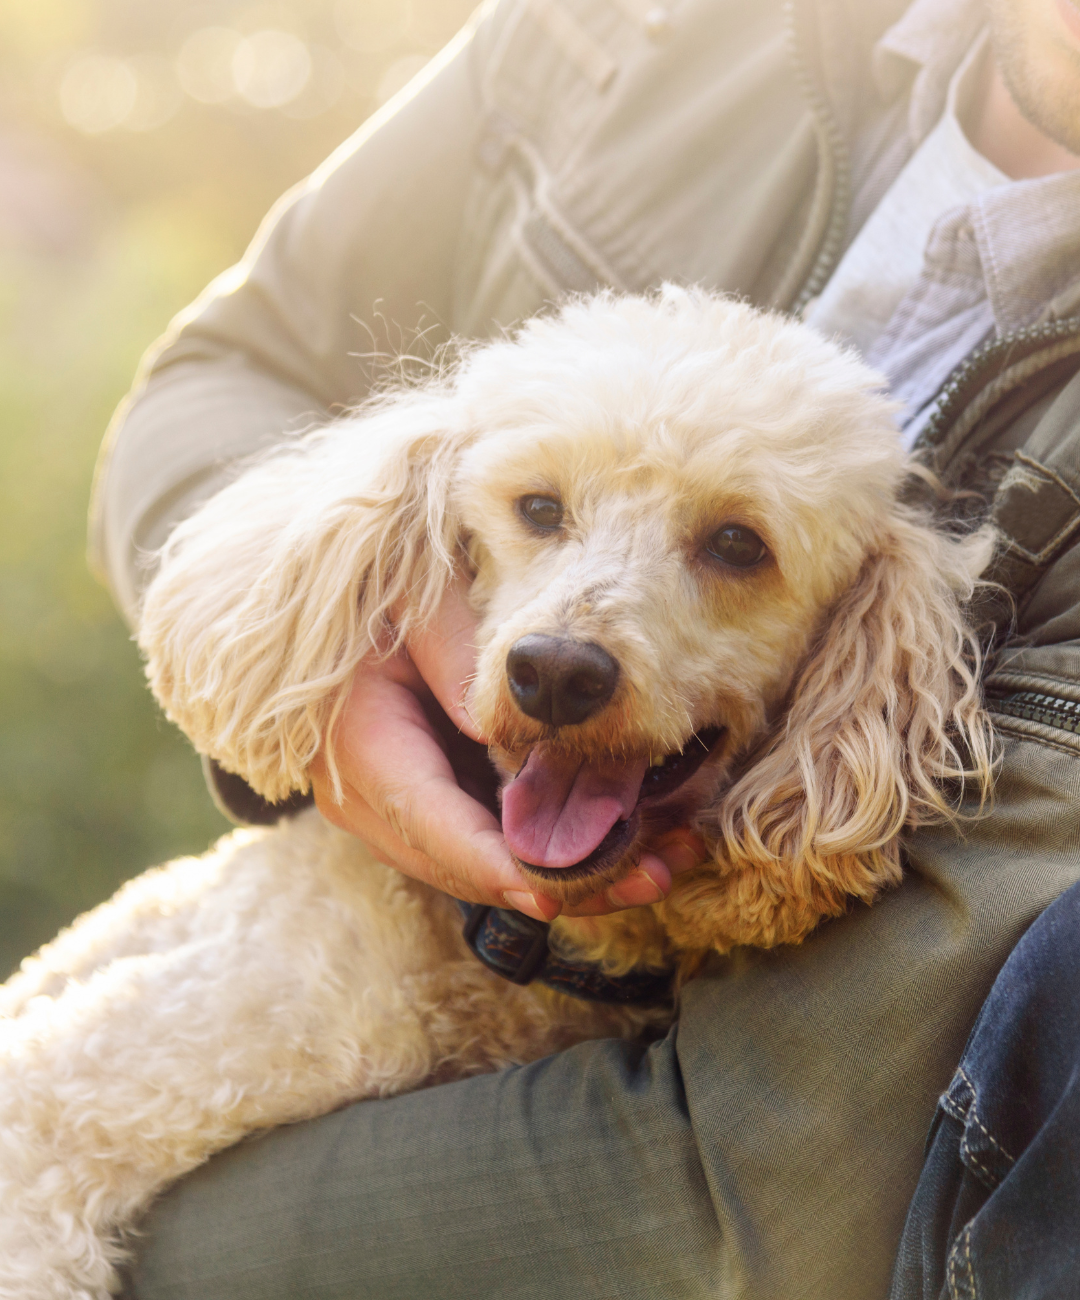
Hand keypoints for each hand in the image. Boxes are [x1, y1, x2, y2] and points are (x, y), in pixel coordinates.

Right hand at [310, 581, 705, 919]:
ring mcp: (400, 814)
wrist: (327, 609)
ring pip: (486, 866)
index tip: (555, 895)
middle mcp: (372, 802)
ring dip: (574, 871)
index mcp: (364, 750)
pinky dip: (554, 846)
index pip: (432, 825)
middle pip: (469, 866)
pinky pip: (490, 842)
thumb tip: (511, 737)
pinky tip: (628, 836)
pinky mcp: (430, 809)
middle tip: (655, 875)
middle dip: (564, 882)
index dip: (494, 865)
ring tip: (665, 861)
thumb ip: (459, 662)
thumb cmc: (372, 594)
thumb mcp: (415, 606)